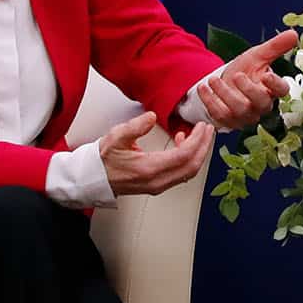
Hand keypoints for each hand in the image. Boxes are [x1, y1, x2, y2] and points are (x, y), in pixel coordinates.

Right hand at [98, 111, 214, 195]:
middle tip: (208, 130)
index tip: (202, 126)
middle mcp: (157, 181)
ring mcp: (158, 185)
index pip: (183, 156)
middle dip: (204, 147)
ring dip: (198, 153)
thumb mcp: (115, 138)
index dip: (197, 140)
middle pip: (192, 166)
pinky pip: (181, 173)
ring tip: (200, 135)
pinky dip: (188, 159)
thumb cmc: (103, 159)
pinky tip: (183, 143)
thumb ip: (135, 127)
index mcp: (149, 169)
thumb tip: (151, 117)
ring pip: (189, 172)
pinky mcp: (158, 185)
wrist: (93, 178)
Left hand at [197, 30, 298, 130]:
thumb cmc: (247, 69)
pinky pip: (220, 116)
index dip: (275, 85)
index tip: (267, 75)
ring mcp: (245, 116)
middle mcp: (262, 106)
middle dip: (248, 90)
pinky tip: (203, 88)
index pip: (281, 90)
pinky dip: (210, 101)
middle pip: (261, 104)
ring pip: (238, 110)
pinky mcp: (229, 121)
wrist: (226, 81)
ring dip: (224, 94)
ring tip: (213, 79)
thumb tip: (294, 34)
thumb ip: (276, 46)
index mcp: (272, 89)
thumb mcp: (258, 55)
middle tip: (237, 75)